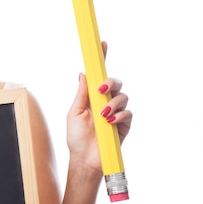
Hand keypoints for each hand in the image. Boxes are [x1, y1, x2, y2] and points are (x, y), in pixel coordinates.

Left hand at [67, 42, 131, 173]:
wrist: (85, 159)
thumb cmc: (76, 138)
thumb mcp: (74, 113)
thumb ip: (81, 94)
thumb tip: (83, 73)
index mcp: (92, 97)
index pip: (99, 75)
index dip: (101, 59)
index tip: (102, 43)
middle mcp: (106, 102)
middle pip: (115, 82)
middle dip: (110, 82)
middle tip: (101, 90)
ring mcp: (116, 112)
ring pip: (123, 96)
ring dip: (113, 103)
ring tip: (103, 116)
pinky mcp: (125, 124)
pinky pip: (128, 112)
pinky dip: (120, 115)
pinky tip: (110, 122)